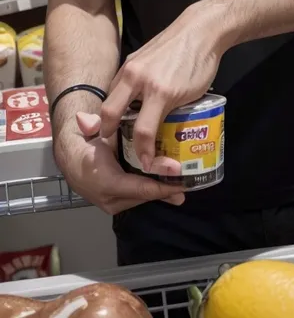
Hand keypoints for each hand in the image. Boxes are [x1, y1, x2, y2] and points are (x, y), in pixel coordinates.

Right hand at [54, 112, 185, 213]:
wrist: (71, 162)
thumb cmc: (86, 144)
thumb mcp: (90, 134)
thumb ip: (90, 126)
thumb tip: (84, 120)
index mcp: (104, 181)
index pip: (138, 186)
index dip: (159, 182)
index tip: (178, 172)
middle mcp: (110, 198)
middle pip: (146, 194)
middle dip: (168, 188)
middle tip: (191, 180)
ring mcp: (115, 204)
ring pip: (145, 197)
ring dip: (165, 191)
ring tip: (187, 183)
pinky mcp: (119, 204)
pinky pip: (141, 197)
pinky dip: (156, 191)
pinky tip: (173, 185)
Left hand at [99, 3, 223, 173]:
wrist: (202, 31)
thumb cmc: (180, 46)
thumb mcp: (151, 59)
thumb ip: (141, 78)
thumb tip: (137, 98)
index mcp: (127, 70)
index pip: (109, 102)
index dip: (108, 125)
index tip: (114, 140)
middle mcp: (131, 76)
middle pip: (108, 114)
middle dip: (109, 138)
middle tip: (119, 154)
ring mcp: (147, 85)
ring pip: (131, 125)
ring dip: (135, 149)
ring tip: (142, 162)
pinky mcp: (166, 93)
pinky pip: (150, 128)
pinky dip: (149, 148)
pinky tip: (153, 157)